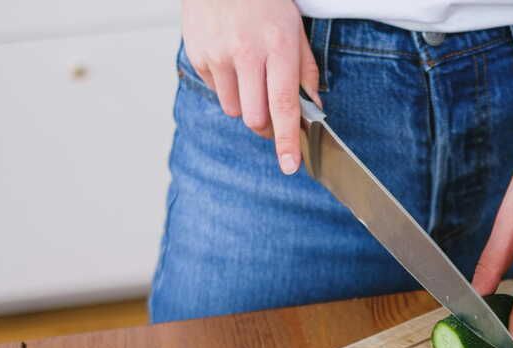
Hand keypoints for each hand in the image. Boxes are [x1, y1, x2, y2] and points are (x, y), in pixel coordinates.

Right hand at [181, 0, 320, 174]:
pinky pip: (216, 91)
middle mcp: (247, 53)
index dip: (287, 140)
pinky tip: (231, 63)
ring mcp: (219, 55)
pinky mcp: (199, 55)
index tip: (289, 165)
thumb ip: (306, 70)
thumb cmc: (264, 1)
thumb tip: (313, 106)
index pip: (283, 105)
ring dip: (246, 106)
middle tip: (273, 120)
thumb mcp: (295, 29)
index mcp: (278, 47)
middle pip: (255, 117)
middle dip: (266, 127)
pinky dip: (227, 87)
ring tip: (250, 78)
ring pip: (234, 109)